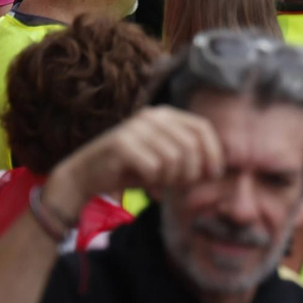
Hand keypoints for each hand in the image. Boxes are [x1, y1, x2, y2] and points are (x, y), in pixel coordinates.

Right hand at [49, 106, 224, 206]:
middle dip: (191, 172)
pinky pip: (154, 168)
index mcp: (164, 115)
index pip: (202, 127)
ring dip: (171, 179)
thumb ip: (187, 156)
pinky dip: (154, 182)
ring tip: (160, 185)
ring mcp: (135, 128)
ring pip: (174, 159)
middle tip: (179, 185)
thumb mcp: (163, 159)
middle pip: (191, 145)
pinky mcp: (121, 145)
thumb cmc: (130, 170)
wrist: (84, 176)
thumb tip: (218, 167)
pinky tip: (147, 186)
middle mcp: (151, 116)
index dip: (213, 151)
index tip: (213, 173)